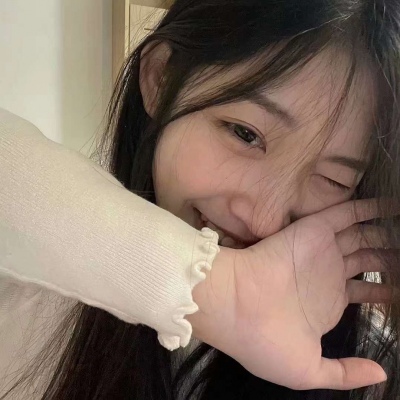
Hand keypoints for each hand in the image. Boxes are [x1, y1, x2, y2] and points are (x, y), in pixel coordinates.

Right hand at [188, 198, 398, 390]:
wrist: (237, 308)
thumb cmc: (265, 341)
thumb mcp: (307, 371)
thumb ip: (345, 373)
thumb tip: (380, 373)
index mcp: (325, 304)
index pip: (361, 292)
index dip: (383, 290)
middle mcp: (325, 274)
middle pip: (364, 260)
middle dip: (387, 257)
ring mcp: (321, 251)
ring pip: (360, 235)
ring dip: (382, 231)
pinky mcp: (315, 230)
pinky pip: (347, 214)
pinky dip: (368, 209)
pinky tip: (389, 206)